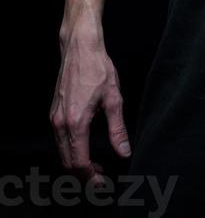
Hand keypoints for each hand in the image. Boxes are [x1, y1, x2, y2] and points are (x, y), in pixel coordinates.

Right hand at [50, 30, 131, 187]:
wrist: (79, 47)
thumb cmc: (97, 68)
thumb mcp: (114, 99)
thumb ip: (117, 129)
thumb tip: (124, 152)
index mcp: (76, 123)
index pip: (79, 163)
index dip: (91, 178)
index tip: (102, 183)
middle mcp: (61, 124)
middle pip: (67, 162)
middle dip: (83, 175)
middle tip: (100, 177)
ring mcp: (55, 118)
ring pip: (62, 153)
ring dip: (76, 163)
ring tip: (95, 164)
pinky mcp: (54, 113)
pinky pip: (59, 140)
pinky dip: (70, 150)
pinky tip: (84, 146)